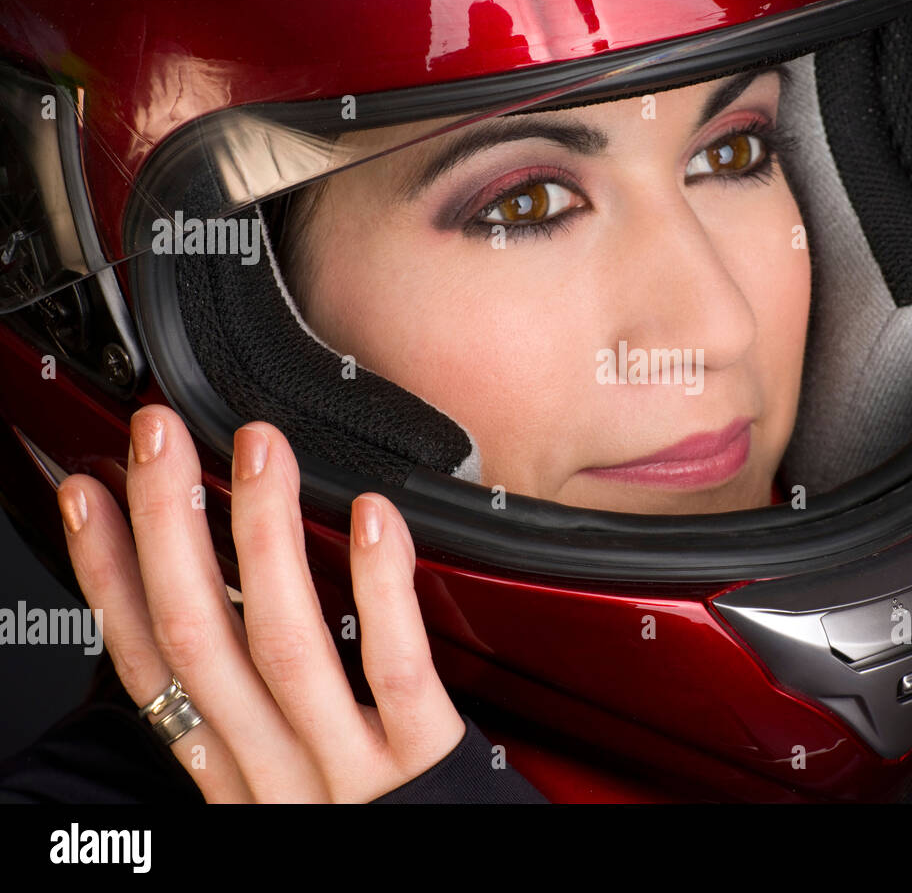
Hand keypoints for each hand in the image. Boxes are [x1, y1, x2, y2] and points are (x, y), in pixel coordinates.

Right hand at [55, 404, 465, 802]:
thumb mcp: (277, 790)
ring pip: (285, 643)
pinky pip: (395, 672)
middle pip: (200, 638)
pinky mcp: (427, 768)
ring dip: (261, 537)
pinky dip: (380, 589)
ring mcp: (348, 775)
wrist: (452, 886)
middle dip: (168, 525)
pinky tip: (371, 517)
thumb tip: (212, 612)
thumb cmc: (366, 830)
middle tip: (162, 433)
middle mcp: (272, 778)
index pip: (149, 666)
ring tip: (259, 449)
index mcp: (229, 780)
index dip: (108, 576)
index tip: (90, 496)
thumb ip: (247, 718)